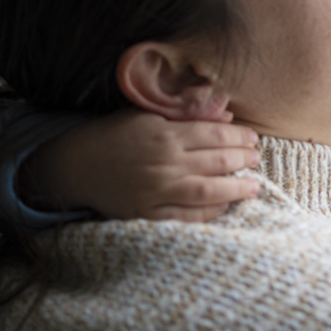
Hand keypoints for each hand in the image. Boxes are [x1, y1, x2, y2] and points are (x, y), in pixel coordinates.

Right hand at [23, 108, 260, 222]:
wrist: (75, 165)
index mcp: (165, 134)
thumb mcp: (146, 115)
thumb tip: (224, 114)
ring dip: (236, 189)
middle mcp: (164, 163)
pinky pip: (187, 217)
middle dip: (243, 161)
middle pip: (217, 162)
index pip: (215, 135)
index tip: (252, 138)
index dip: (240, 137)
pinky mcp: (147, 214)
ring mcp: (156, 191)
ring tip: (252, 187)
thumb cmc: (113, 135)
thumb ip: (185, 113)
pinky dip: (209, 213)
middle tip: (256, 159)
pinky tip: (223, 206)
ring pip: (208, 192)